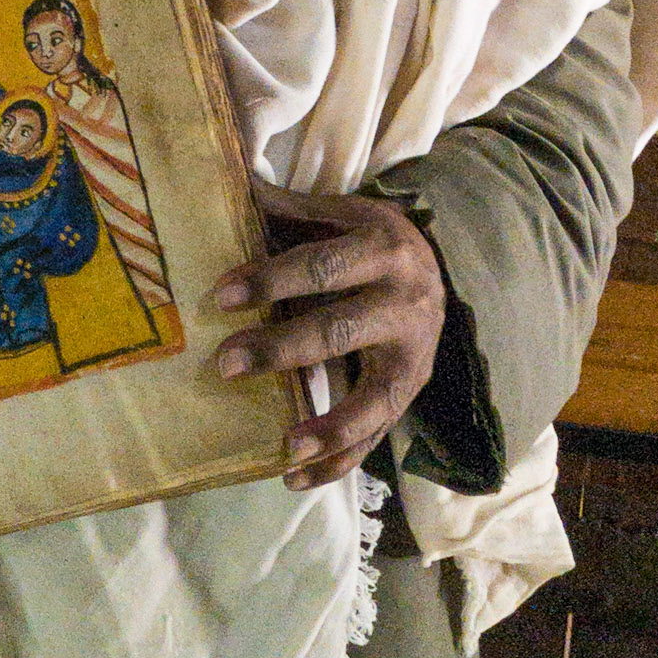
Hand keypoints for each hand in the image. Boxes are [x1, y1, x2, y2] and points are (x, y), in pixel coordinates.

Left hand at [214, 178, 444, 491]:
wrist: (437, 266)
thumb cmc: (362, 238)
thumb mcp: (336, 214)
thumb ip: (284, 209)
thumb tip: (222, 179)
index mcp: (383, 247)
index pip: (321, 266)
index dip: (271, 280)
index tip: (220, 295)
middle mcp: (407, 301)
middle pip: (339, 331)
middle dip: (280, 350)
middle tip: (223, 365)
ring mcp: (415, 354)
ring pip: (373, 398)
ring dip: (327, 425)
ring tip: (283, 448)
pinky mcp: (412, 393)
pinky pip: (378, 435)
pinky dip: (340, 460)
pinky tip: (296, 478)